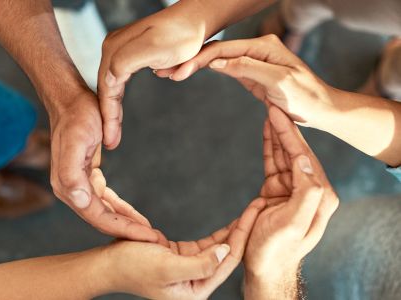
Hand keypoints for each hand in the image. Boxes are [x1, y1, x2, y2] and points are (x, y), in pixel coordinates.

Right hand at [45, 88, 157, 241]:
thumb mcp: (76, 140)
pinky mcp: (87, 178)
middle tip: (155, 242)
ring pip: (105, 213)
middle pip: (103, 219)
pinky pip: (106, 201)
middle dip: (129, 232)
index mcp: (68, 186)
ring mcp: (79, 185)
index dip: (124, 229)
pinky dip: (121, 210)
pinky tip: (134, 217)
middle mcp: (71, 190)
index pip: (99, 217)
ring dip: (126, 224)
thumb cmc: (76, 116)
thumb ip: (71, 172)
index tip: (148, 237)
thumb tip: (77, 199)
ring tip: (149, 234)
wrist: (70, 99)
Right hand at [98, 1, 215, 148]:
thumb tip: (107, 80)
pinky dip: (118, 100)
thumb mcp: (152, 48)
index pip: (107, 89)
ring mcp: (121, 51)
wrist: (195, 21)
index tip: (110, 139)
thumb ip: (125, 62)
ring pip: (112, 87)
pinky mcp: (132, 54)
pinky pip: (120, 82)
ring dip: (112, 111)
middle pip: (106, 89)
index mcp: (114, 49)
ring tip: (113, 133)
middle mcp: (112, 49)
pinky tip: (117, 113)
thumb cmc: (179, 36)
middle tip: (110, 142)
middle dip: (108, 117)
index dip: (108, 116)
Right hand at [101, 198, 264, 299]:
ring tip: (253, 209)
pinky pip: (207, 244)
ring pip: (219, 248)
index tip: (257, 212)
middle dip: (245, 230)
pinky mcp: (182, 257)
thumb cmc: (131, 267)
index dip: (244, 235)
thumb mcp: (167, 267)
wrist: (107, 265)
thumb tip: (226, 252)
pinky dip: (220, 232)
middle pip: (227, 254)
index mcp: (195, 292)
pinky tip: (234, 221)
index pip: (227, 261)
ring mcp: (190, 269)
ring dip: (234, 229)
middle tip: (262, 206)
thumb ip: (200, 264)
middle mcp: (196, 283)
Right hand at [169, 35, 337, 128]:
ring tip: (172, 72)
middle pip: (218, 51)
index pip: (224, 49)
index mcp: (264, 46)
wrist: (321, 110)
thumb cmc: (305, 97)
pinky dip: (208, 69)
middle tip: (166, 72)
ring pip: (219, 58)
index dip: (199, 59)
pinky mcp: (252, 73)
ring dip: (196, 65)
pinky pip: (226, 67)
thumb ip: (249, 68)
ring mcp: (254, 60)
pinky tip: (192, 71)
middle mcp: (257, 48)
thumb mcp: (278, 82)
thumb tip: (218, 61)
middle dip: (192, 60)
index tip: (178, 71)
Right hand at [243, 106, 338, 297]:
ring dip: (277, 133)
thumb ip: (305, 192)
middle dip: (285, 127)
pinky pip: (274, 162)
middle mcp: (309, 189)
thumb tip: (303, 159)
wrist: (262, 266)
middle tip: (273, 103)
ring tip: (270, 109)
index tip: (280, 112)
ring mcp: (292, 188)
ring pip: (284, 154)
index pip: (305, 157)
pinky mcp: (277, 190)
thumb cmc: (276, 250)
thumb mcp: (292, 224)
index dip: (291, 134)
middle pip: (296, 151)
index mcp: (319, 196)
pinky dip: (270, 145)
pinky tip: (268, 130)